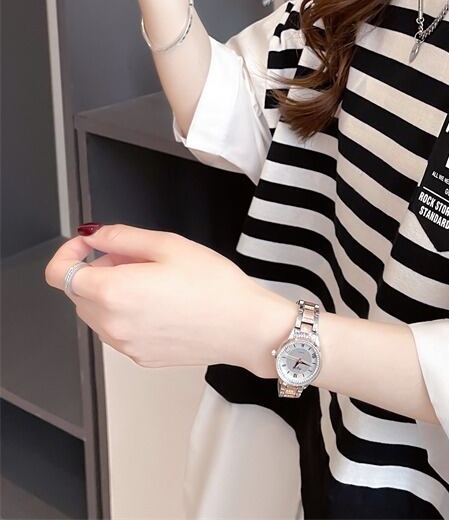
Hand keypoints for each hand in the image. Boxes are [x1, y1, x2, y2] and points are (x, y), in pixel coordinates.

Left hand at [43, 223, 296, 376]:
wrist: (245, 327)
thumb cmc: (214, 285)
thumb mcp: (169, 244)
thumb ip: (122, 237)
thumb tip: (94, 235)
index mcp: (113, 291)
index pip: (59, 273)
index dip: (68, 252)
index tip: (88, 244)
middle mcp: (110, 323)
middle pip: (78, 293)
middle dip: (97, 269)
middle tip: (136, 257)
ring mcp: (124, 345)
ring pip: (97, 313)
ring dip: (111, 293)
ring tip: (154, 280)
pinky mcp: (139, 357)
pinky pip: (118, 330)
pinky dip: (127, 313)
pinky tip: (162, 303)